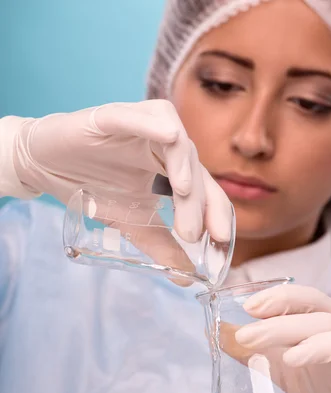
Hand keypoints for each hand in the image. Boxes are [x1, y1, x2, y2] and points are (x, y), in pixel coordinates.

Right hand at [12, 101, 232, 272]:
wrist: (44, 167)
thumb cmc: (92, 188)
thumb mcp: (133, 223)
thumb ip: (161, 246)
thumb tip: (186, 277)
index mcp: (171, 168)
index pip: (205, 187)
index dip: (217, 210)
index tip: (224, 240)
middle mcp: (162, 146)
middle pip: (194, 167)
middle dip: (197, 202)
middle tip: (191, 234)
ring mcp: (139, 128)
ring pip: (176, 139)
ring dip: (184, 164)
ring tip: (182, 193)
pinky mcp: (109, 117)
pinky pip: (137, 114)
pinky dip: (153, 123)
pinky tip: (169, 135)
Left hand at [232, 284, 330, 392]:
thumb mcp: (283, 373)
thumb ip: (254, 352)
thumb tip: (216, 333)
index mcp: (327, 323)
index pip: (305, 299)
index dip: (279, 298)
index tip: (248, 308)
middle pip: (320, 317)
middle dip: (282, 325)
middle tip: (249, 337)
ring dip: (320, 343)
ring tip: (290, 357)